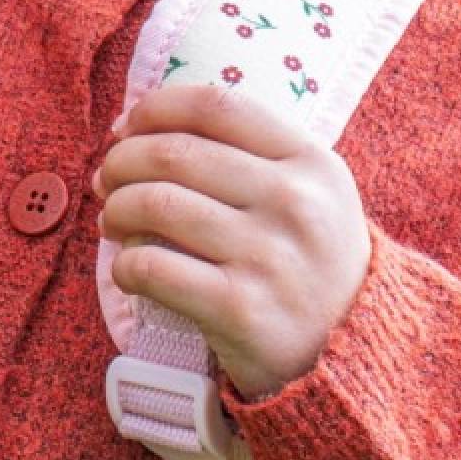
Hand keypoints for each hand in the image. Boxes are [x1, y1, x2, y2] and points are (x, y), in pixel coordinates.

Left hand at [91, 84, 372, 401]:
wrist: (354, 353)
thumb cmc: (312, 260)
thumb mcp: (310, 191)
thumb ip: (247, 153)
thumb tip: (141, 128)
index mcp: (309, 161)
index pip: (215, 106)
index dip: (155, 109)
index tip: (125, 128)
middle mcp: (293, 201)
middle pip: (176, 154)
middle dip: (122, 161)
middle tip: (106, 180)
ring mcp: (268, 256)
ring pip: (158, 205)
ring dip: (117, 209)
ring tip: (112, 220)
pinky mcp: (241, 310)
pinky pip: (154, 268)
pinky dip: (125, 263)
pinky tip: (128, 268)